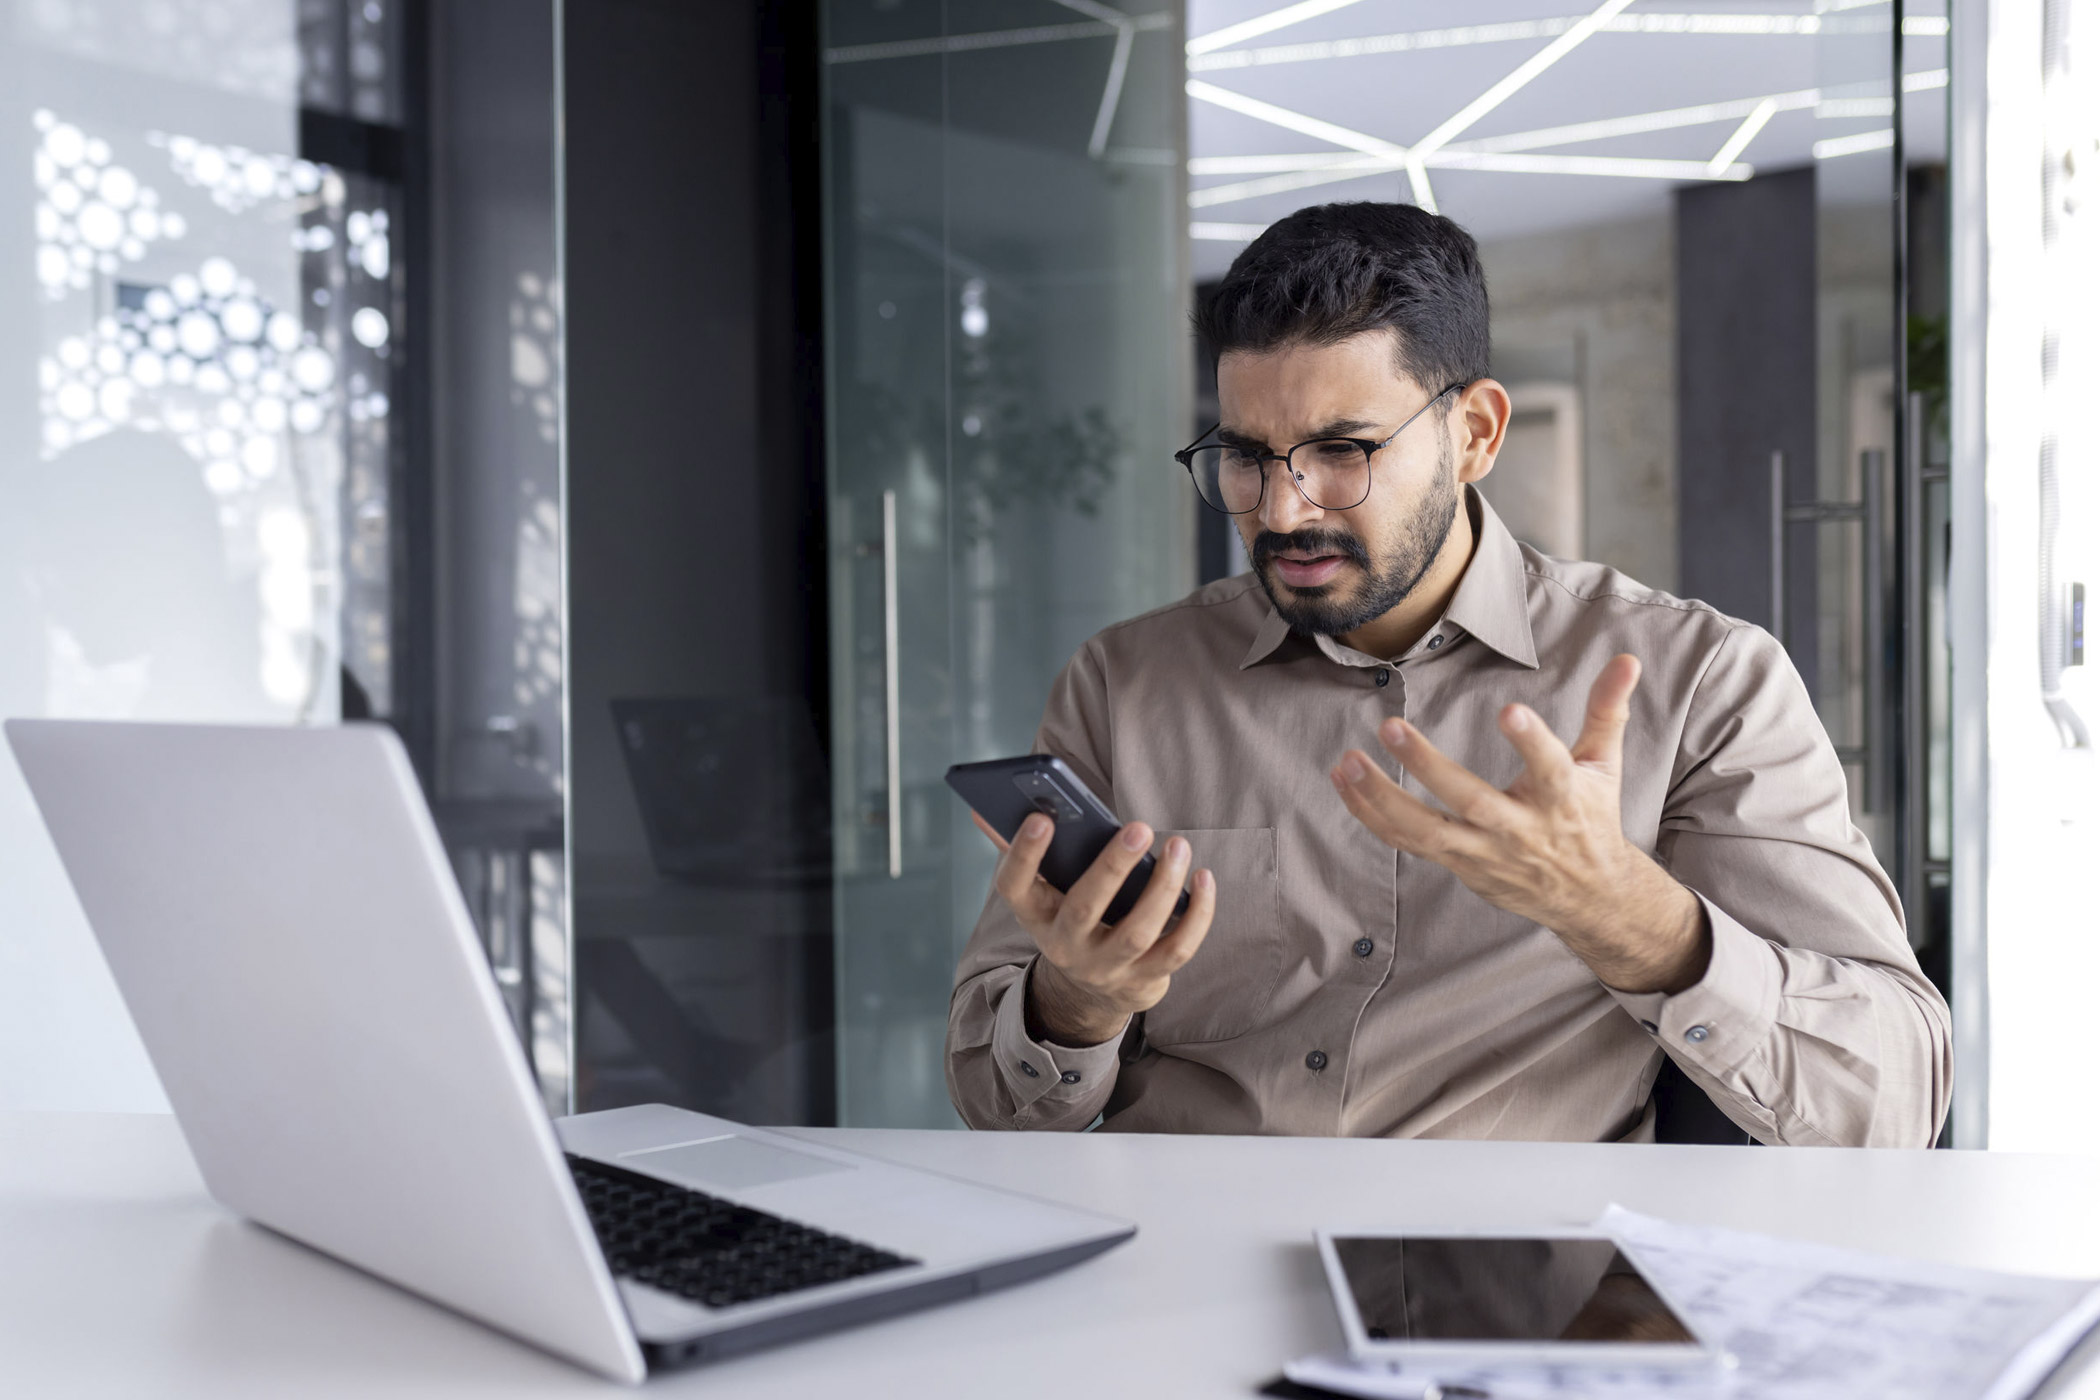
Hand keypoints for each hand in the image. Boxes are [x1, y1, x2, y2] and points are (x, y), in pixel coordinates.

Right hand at [973, 811, 1216, 1045]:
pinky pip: (1176, 950)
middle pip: (1085, 909)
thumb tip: (981, 809)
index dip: (1024, 854)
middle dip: (1111, 867)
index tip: (1041, 817)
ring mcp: (1106, 968)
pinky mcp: (1145, 980)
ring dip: (1162, 888)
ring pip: (1136, 932)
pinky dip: (1196, 915)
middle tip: (1138, 827)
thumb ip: (1018, 849)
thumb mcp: (1042, 891)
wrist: (1093, 989)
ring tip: (1179, 847)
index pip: (1014, 887)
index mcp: (1034, 914)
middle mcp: (1065, 946)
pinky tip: (1204, 879)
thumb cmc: (1070, 915)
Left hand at [1328, 654, 1709, 994]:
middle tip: (1391, 726)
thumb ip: (1608, 710)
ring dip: (1381, 798)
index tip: (1510, 712)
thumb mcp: (1603, 765)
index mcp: (1562, 799)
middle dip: (1428, 767)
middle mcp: (1520, 830)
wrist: (1589, 897)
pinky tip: (1344, 784)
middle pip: (1471, 801)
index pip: (1549, 768)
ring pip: (1427, 831)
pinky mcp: (1460, 865)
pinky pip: (1408, 843)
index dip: (1531, 742)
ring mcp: (1485, 852)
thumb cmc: (1591, 819)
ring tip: (1348, 762)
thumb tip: (1628, 660)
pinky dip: (1372, 816)